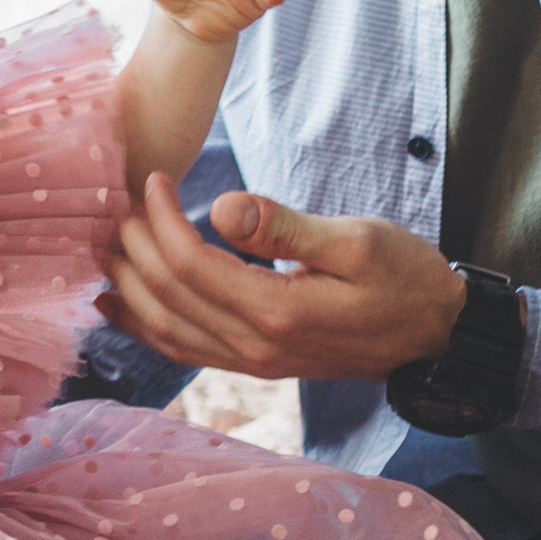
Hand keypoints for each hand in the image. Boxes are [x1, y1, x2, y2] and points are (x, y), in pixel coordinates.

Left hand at [100, 172, 467, 381]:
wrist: (436, 337)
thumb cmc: (405, 278)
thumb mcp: (357, 240)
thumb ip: (285, 227)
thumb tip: (219, 210)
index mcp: (278, 313)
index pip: (190, 264)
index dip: (160, 219)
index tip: (153, 177)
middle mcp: (255, 347)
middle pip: (165, 296)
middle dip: (132, 247)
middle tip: (115, 200)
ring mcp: (252, 361)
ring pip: (163, 329)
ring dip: (126, 286)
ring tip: (104, 242)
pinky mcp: (253, 362)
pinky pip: (181, 347)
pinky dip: (142, 323)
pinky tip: (116, 301)